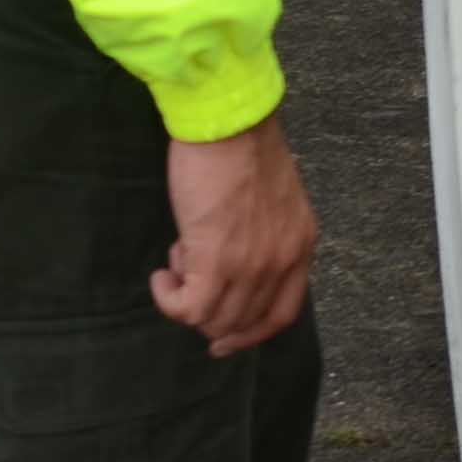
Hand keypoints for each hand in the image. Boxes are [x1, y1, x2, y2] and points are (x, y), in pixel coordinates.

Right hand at [150, 120, 319, 354]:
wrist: (227, 123)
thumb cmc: (242, 148)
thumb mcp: (273, 199)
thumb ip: (265, 235)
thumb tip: (233, 264)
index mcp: (300, 244)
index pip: (283, 313)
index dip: (251, 333)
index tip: (224, 339)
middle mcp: (281, 261)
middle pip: (244, 321)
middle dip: (210, 312)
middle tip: (188, 280)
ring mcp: (252, 266)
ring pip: (214, 319)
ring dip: (188, 300)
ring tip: (178, 263)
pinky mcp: (215, 262)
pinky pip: (189, 308)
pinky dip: (169, 299)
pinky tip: (162, 276)